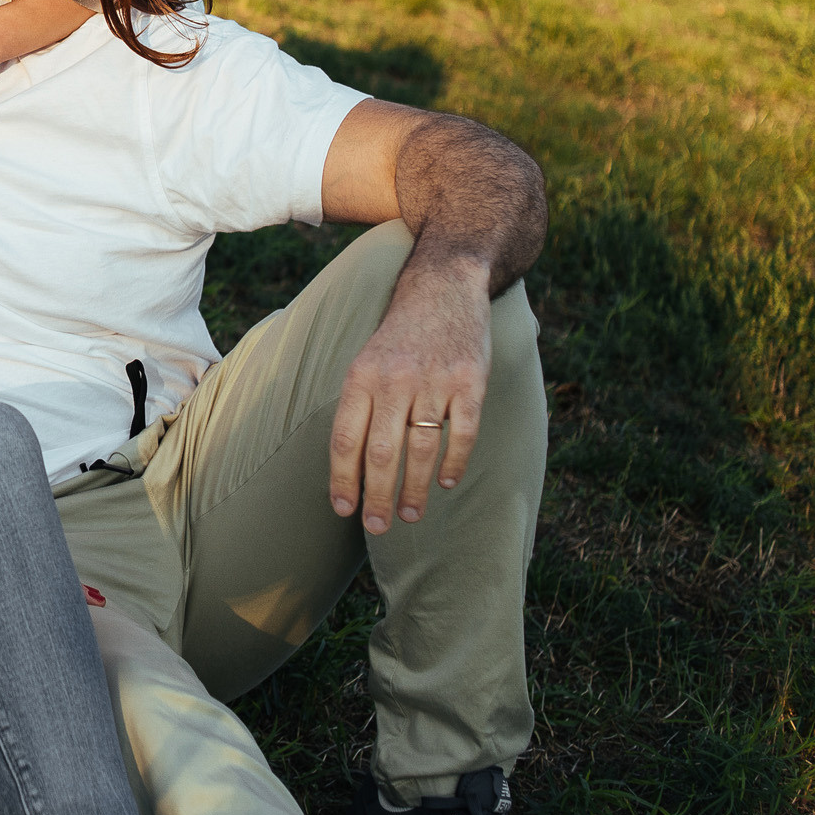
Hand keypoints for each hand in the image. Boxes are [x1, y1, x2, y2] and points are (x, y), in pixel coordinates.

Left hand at [326, 253, 489, 532]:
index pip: (346, 439)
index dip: (343, 479)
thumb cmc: (398, 338)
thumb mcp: (365, 362)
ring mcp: (434, 381)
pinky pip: (462, 433)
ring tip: (409, 515)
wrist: (443, 288)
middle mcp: (394, 380)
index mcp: (361, 377)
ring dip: (414, 489)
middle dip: (378, 497)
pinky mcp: (471, 381)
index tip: (343, 509)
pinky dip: (453, 463)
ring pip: (421, 449)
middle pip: (381, 452)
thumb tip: (350, 467)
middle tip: (377, 527)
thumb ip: (359, 407)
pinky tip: (444, 483)